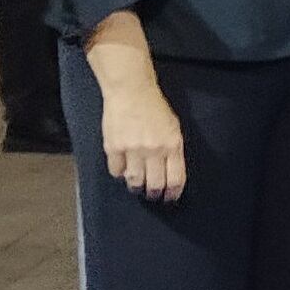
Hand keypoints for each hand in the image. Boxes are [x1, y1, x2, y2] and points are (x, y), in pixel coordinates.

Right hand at [102, 81, 187, 202]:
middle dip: (154, 193)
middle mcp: (154, 150)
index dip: (173, 193)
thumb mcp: (173, 128)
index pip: (175, 179)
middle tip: (152, 195)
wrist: (131, 92)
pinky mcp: (113, 147)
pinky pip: (116, 171)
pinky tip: (123, 171)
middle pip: (155, 184)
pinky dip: (120, 174)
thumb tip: (171, 172)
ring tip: (137, 187)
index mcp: (172, 145)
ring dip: (136, 187)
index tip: (170, 198)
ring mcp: (132, 149)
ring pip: (134, 181)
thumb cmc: (155, 108)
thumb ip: (173, 150)